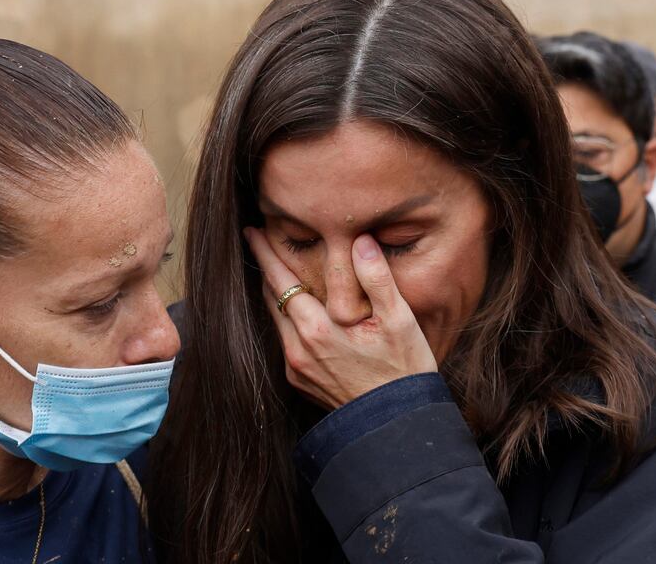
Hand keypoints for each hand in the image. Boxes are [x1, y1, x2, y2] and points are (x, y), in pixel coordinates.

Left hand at [244, 228, 436, 408]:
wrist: (396, 424)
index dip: (265, 254)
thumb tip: (361, 241)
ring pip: (276, 320)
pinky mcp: (299, 380)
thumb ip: (377, 278)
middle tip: (260, 242)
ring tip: (276, 270)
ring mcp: (295, 367)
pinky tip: (297, 310)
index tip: (252, 232)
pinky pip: (285, 341)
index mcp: (317, 329)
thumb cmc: (403, 370)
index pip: (280, 281)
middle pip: (271, 298)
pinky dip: (287, 320)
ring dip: (275, 294)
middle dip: (266, 268)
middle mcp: (297, 349)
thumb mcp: (399, 320)